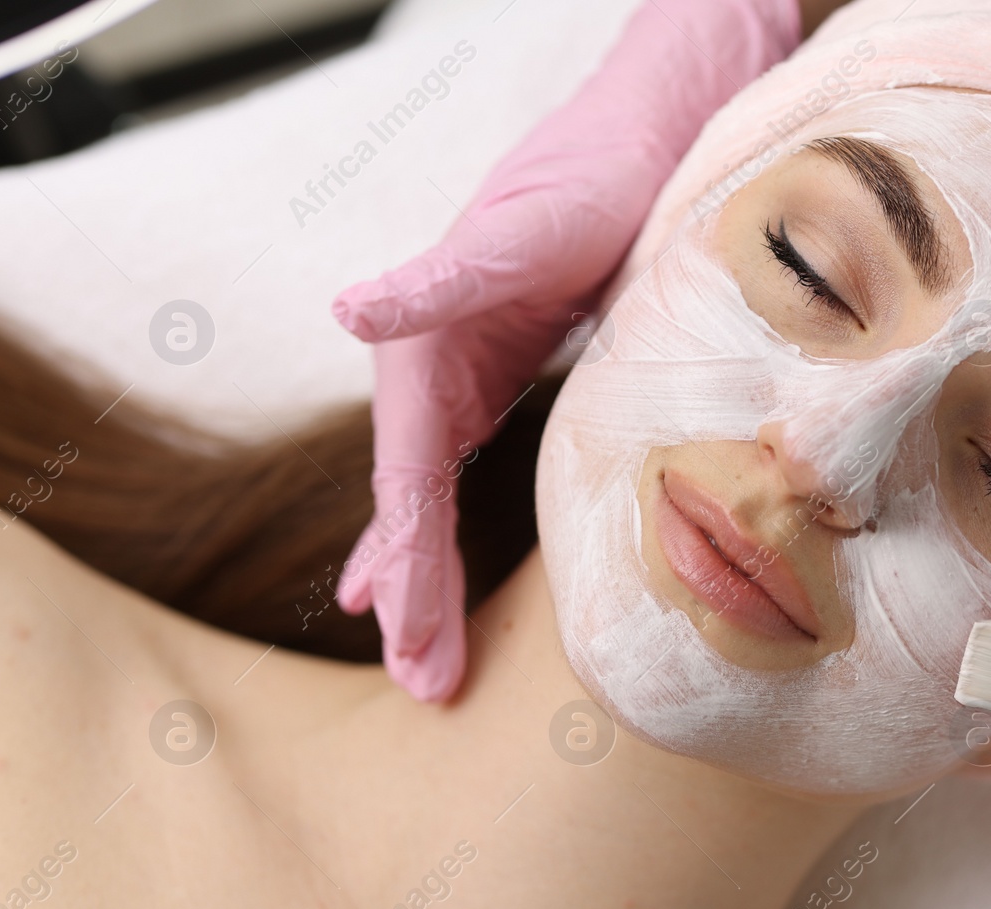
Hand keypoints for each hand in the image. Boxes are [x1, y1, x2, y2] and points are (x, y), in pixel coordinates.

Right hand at [331, 0, 800, 700]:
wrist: (640, 140)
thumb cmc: (592, 178)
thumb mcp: (527, 228)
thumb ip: (443, 276)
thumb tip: (350, 309)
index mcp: (427, 347)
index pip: (406, 478)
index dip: (405, 561)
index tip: (404, 638)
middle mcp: (429, 368)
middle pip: (408, 506)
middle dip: (410, 596)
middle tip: (422, 686)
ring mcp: (459, 379)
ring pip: (426, 501)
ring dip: (419, 582)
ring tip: (421, 663)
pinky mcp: (495, 381)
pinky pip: (455, 477)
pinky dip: (435, 533)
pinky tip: (425, 579)